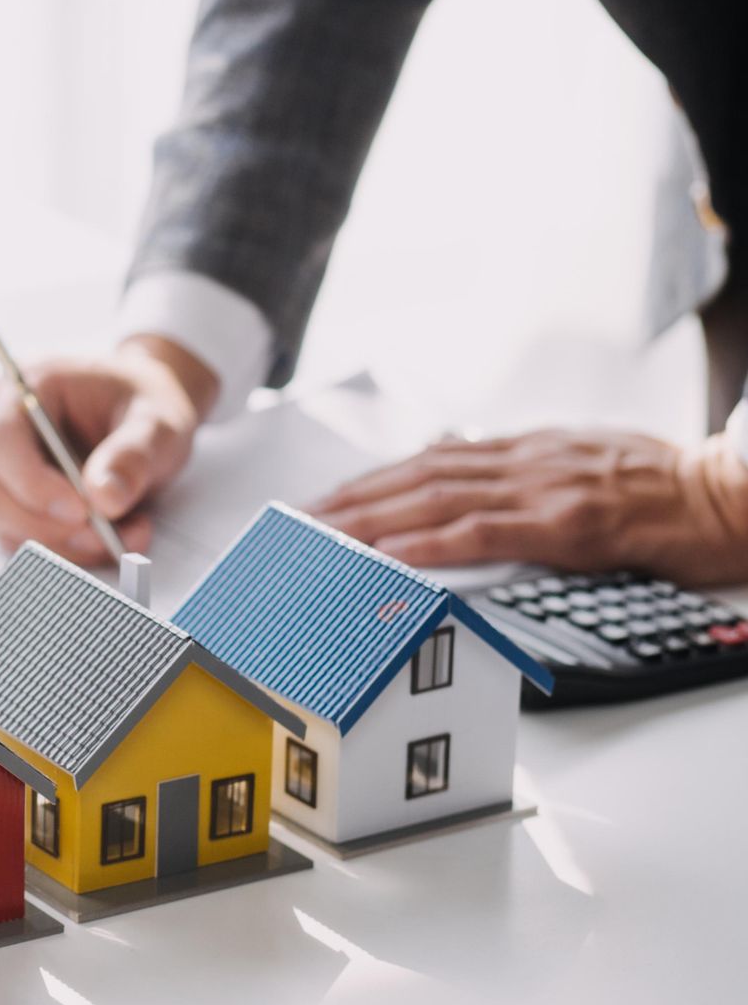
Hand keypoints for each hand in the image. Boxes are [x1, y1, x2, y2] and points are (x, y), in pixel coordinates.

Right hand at [0, 335, 218, 565]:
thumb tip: (104, 498)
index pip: (0, 441)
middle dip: (45, 524)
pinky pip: (23, 539)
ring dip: (62, 543)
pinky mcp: (12, 501)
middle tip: (104, 533)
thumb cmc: (143, 402)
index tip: (81, 511)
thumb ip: (133, 454)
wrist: (145, 414)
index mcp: (25, 388)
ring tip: (123, 533)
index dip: (31, 483)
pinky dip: (67, 550)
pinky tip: (111, 537)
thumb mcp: (156, 420)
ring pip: (3, 523)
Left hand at [311, 429, 747, 585]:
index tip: (327, 500)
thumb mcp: (583, 465)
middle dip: (353, 500)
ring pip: (437, 499)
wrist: (731, 492)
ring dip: (372, 519)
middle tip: (299, 522)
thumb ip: (526, 473)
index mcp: (526, 450)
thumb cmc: (664, 487)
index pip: (430, 461)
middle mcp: (524, 461)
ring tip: (324, 537)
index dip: (373, 480)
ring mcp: (544, 490)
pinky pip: (487, 532)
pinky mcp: (568, 525)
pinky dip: (432, 542)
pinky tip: (394, 554)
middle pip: (417, 476)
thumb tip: (473, 479)